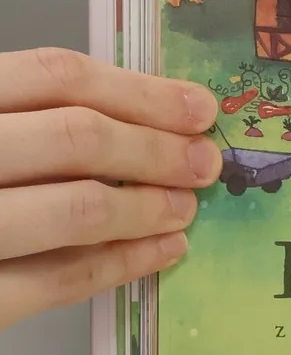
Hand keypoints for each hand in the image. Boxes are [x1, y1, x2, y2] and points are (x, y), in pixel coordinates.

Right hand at [0, 49, 220, 331]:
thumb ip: (21, 119)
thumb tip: (137, 117)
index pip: (53, 75)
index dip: (139, 91)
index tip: (197, 108)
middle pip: (76, 136)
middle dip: (157, 149)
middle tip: (204, 164)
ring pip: (77, 206)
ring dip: (148, 206)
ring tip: (184, 209)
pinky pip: (59, 278)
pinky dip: (122, 263)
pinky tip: (160, 253)